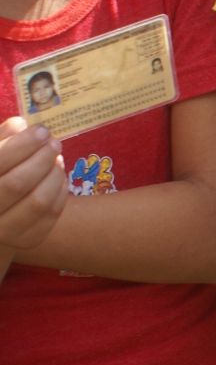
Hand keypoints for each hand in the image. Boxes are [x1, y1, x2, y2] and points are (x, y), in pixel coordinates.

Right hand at [0, 118, 67, 249]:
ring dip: (53, 175)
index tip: (41, 130)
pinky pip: (51, 215)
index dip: (22, 144)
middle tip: (54, 143)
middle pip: (18, 183)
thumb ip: (1, 140)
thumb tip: (20, 124)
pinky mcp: (27, 240)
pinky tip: (58, 177)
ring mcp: (4, 231)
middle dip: (41, 159)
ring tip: (57, 159)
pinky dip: (60, 191)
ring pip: (38, 202)